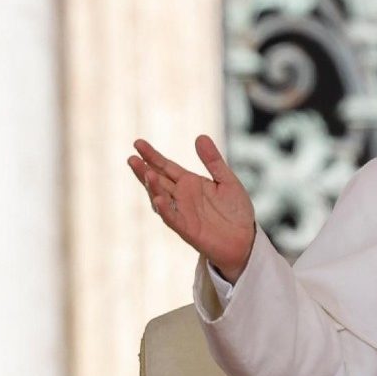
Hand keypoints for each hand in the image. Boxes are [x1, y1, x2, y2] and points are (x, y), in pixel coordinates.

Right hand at [127, 135, 255, 281]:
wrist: (245, 239)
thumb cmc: (235, 211)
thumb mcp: (227, 181)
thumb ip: (213, 161)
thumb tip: (200, 136)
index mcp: (190, 183)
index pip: (166, 166)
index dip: (152, 155)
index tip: (138, 143)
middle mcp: (181, 196)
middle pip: (158, 180)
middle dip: (144, 170)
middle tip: (132, 158)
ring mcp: (182, 212)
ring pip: (161, 197)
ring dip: (153, 187)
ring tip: (147, 173)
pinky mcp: (187, 228)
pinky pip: (172, 218)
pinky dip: (164, 209)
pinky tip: (158, 198)